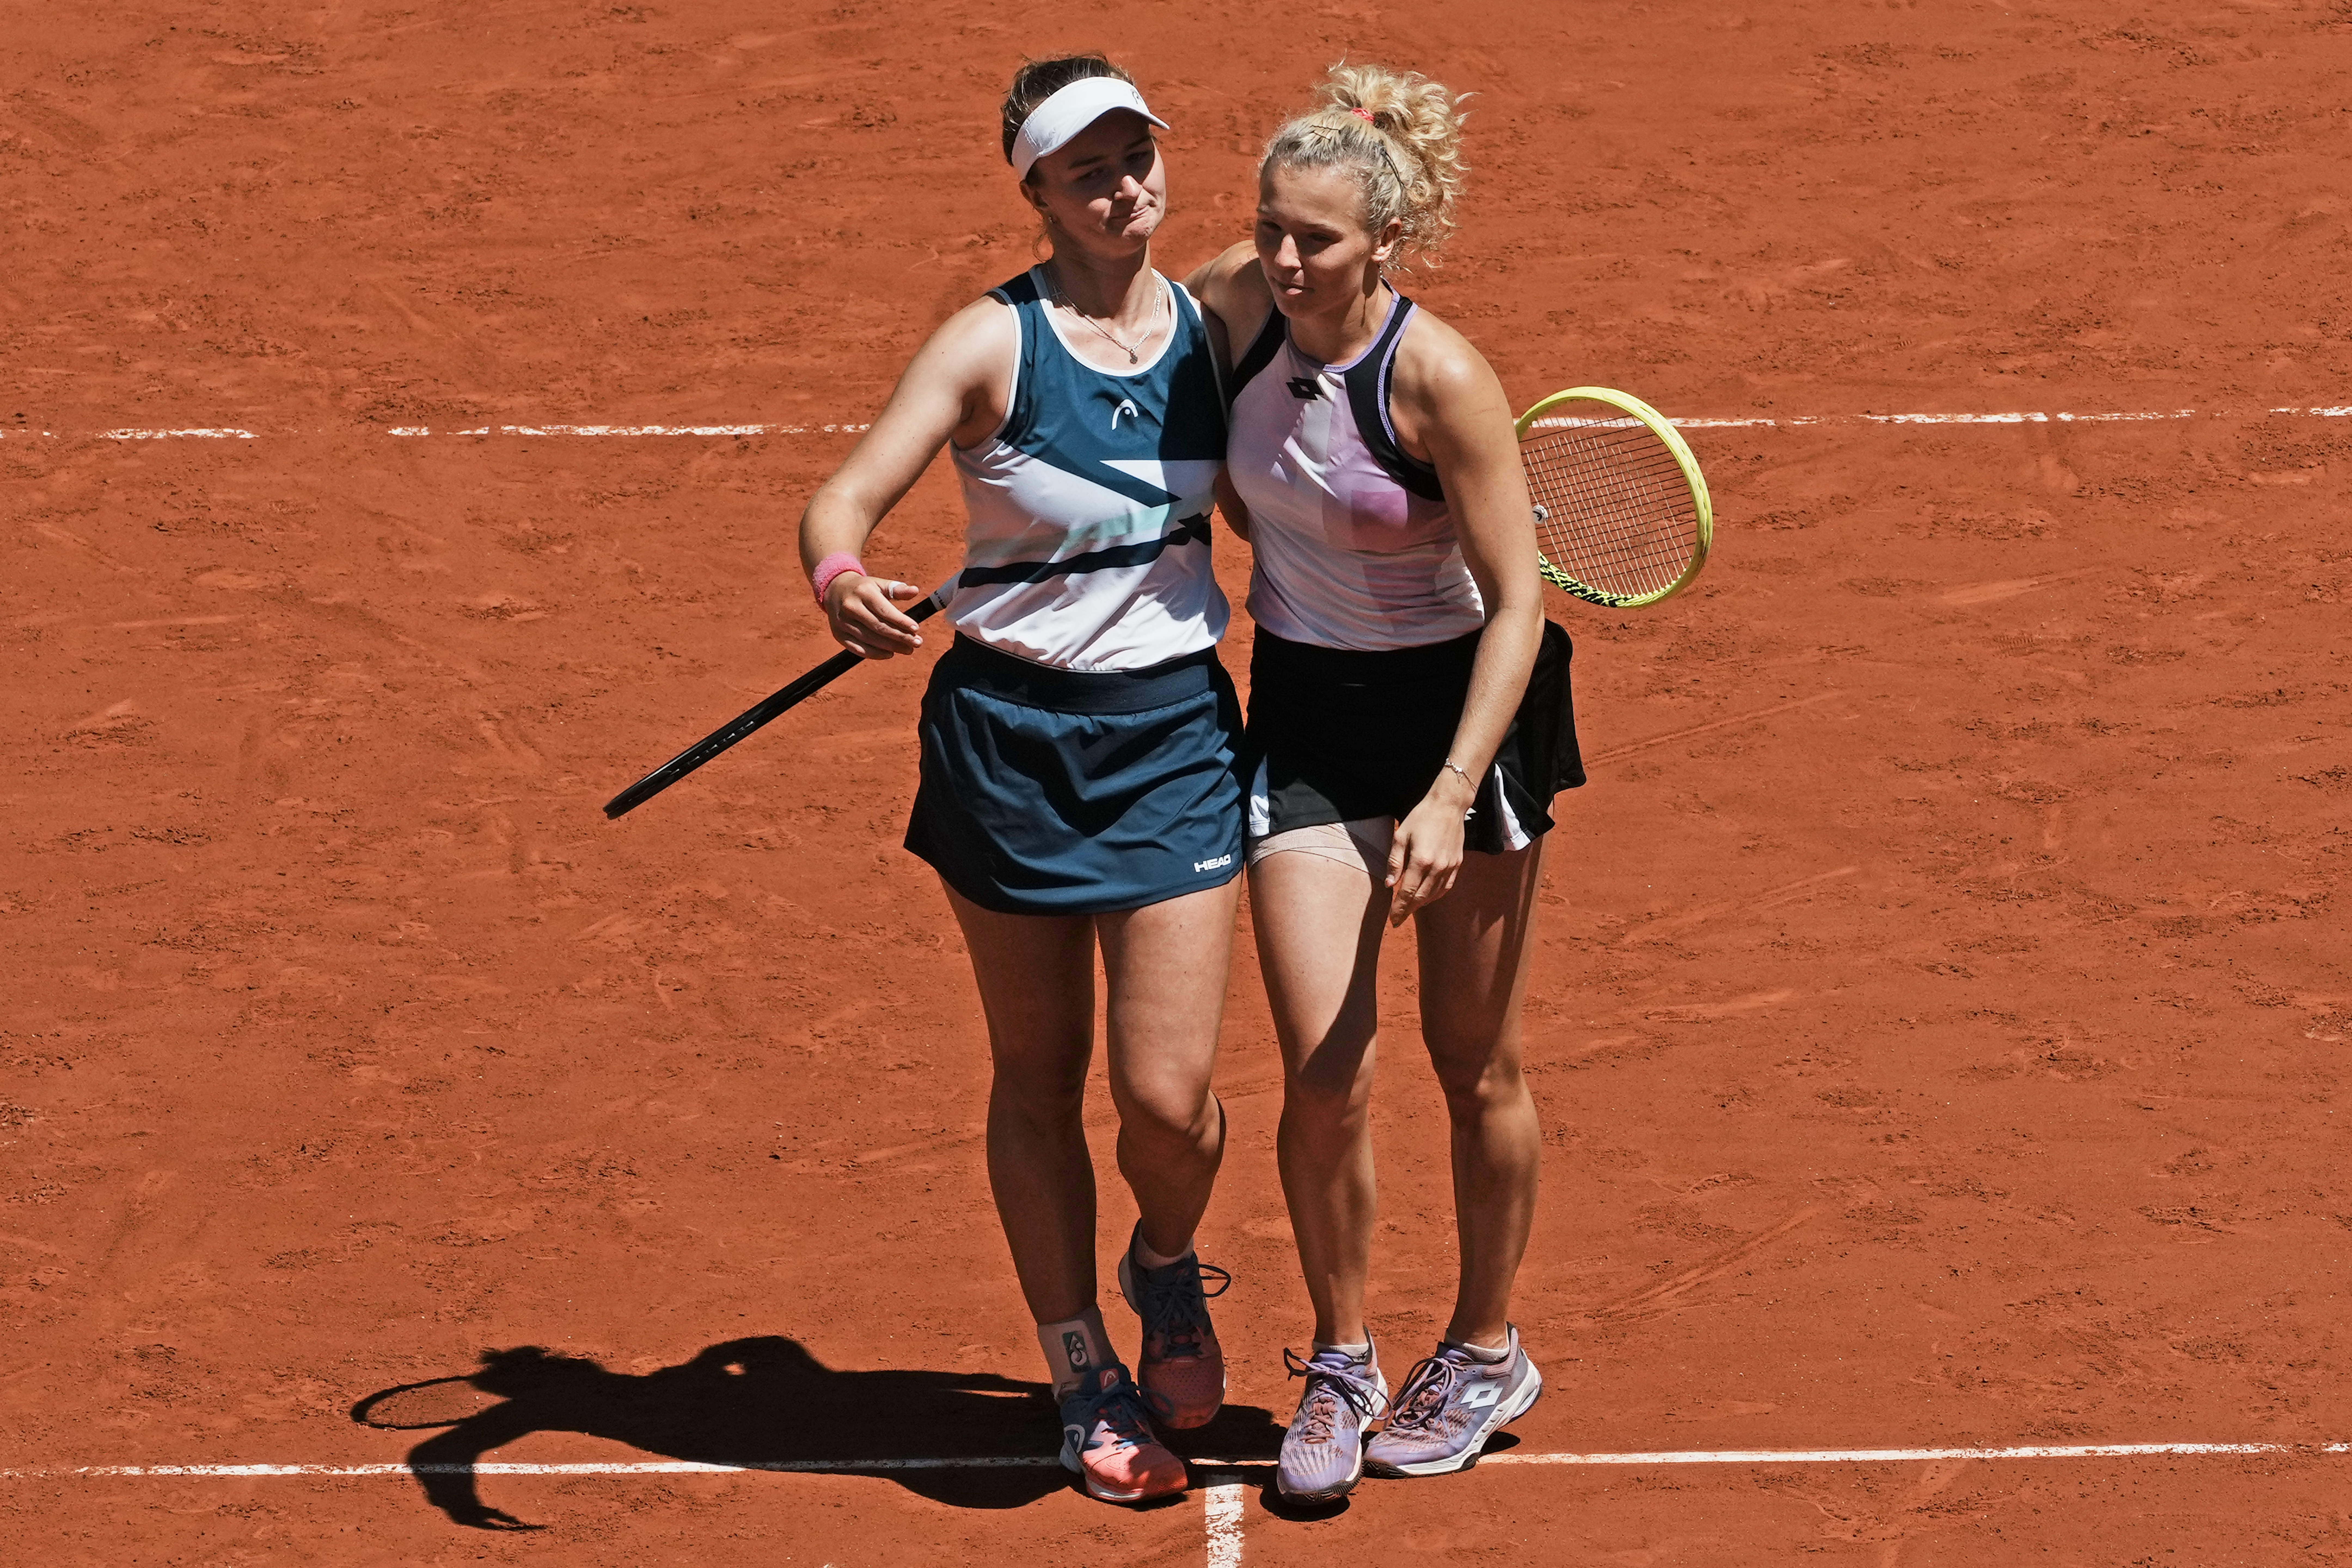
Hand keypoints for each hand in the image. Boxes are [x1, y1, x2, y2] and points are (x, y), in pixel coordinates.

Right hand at [822, 573, 925, 658]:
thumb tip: (915, 591)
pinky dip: (875, 654)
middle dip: (900, 637)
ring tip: (908, 649)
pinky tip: (889, 654)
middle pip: (878, 627)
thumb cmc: (863, 589)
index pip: (884, 610)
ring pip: (869, 639)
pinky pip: (858, 648)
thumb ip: (897, 589)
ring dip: (891, 647)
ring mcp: (842, 622)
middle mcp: (850, 607)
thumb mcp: (878, 584)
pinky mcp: (838, 635)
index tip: (916, 629)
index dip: (901, 621)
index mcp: (863, 592)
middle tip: (917, 643)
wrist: (835, 590)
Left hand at [1386, 777, 1473, 925]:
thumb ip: (1394, 862)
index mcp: (1421, 861)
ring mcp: (1449, 867)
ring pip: (1434, 895)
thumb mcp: (1400, 836)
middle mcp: (1437, 868)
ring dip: (1421, 905)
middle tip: (1397, 921)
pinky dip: (1436, 896)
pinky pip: (1446, 887)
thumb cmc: (1421, 818)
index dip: (1398, 908)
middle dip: (1408, 911)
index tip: (1391, 920)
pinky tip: (1427, 898)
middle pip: (1420, 898)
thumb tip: (1389, 885)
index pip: (1407, 893)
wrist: (1448, 806)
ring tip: (1409, 910)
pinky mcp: (1457, 864)